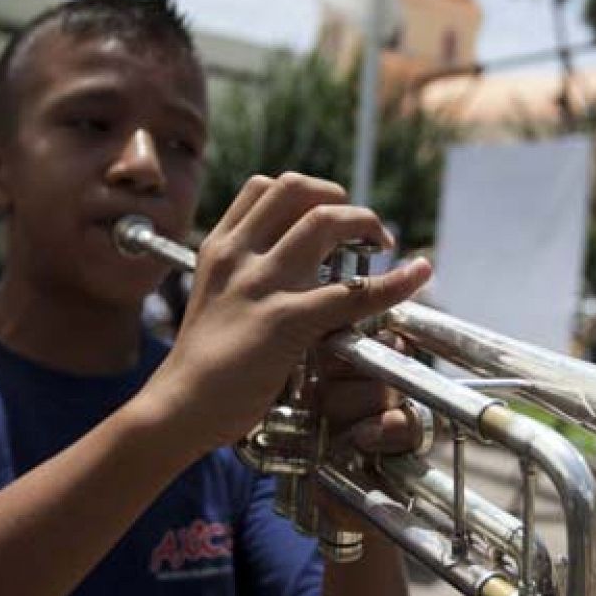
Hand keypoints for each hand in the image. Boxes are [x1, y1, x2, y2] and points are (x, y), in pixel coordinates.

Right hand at [136, 173, 431, 454]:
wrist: (178, 407)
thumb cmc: (200, 364)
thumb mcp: (213, 299)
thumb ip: (243, 276)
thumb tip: (283, 269)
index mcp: (220, 248)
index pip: (265, 188)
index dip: (307, 192)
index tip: (329, 212)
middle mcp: (240, 256)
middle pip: (297, 190)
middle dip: (340, 198)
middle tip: (363, 227)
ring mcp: (263, 285)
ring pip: (325, 223)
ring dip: (365, 223)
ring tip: (384, 245)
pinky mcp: (287, 322)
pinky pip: (352, 292)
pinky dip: (394, 282)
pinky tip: (417, 275)